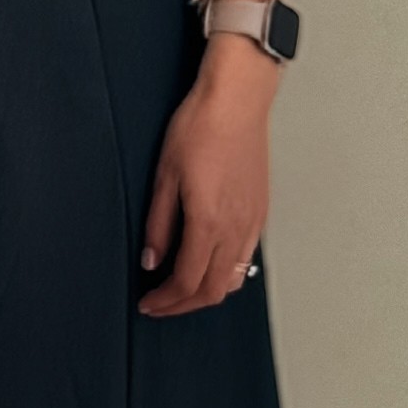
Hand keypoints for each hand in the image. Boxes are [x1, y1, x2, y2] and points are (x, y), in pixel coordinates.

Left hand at [136, 53, 277, 313]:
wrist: (236, 101)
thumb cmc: (200, 128)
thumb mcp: (164, 176)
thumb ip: (159, 224)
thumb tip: (151, 260)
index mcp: (207, 222)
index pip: (187, 282)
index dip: (165, 301)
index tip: (148, 303)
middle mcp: (235, 229)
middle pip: (213, 290)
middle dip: (183, 305)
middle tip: (161, 305)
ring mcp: (252, 222)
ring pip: (233, 279)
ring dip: (206, 292)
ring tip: (182, 289)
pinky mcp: (260, 213)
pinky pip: (246, 258)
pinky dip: (226, 274)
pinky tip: (209, 264)